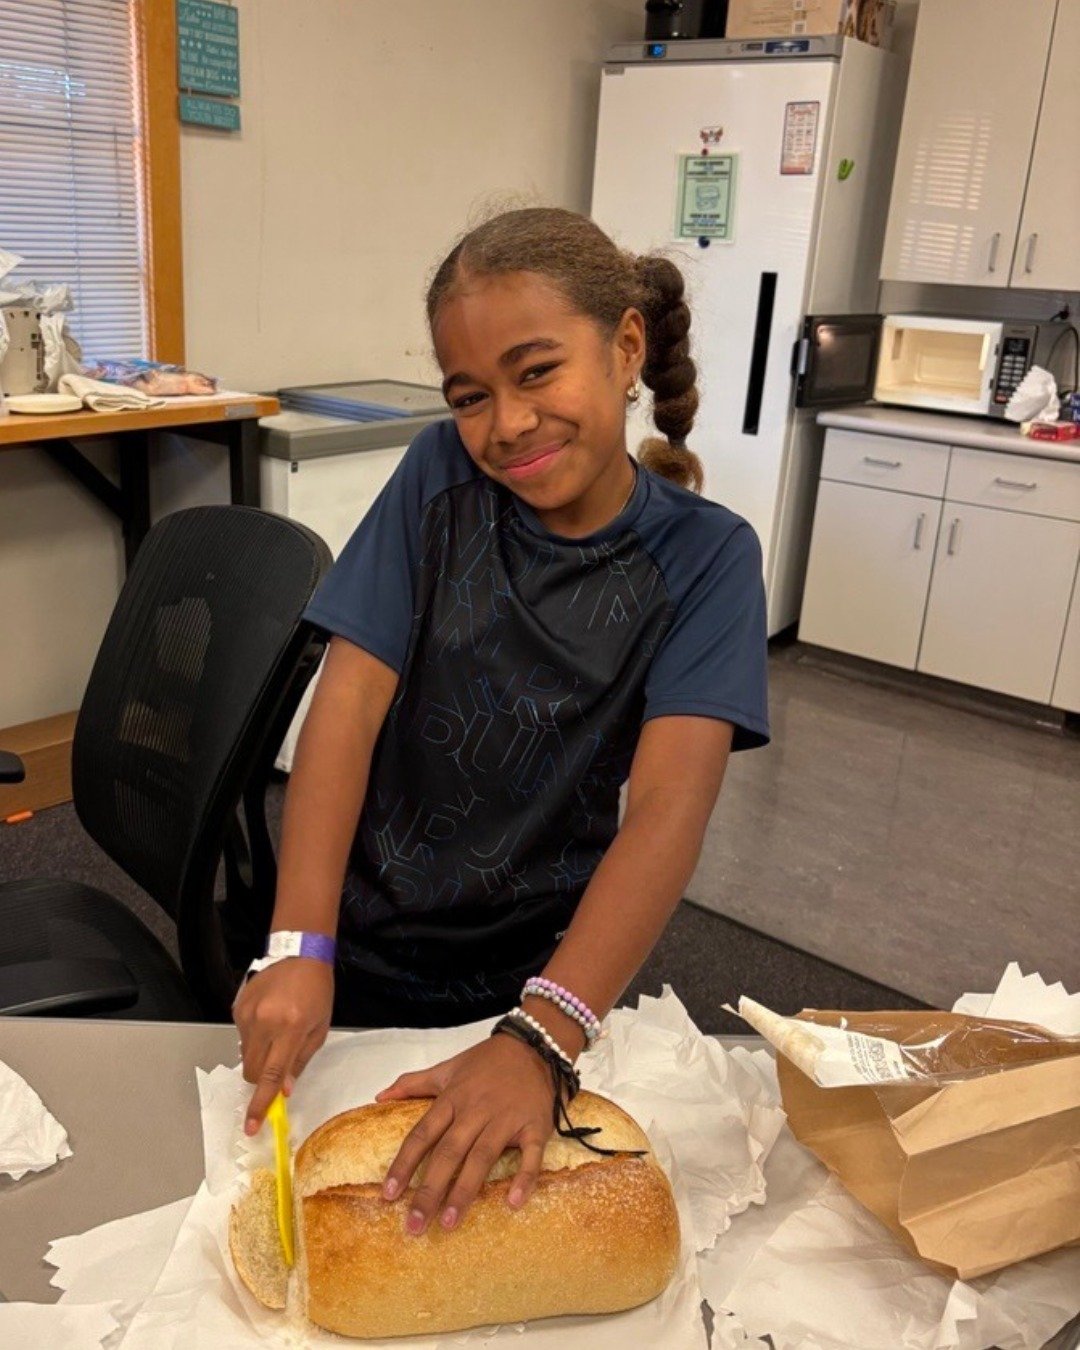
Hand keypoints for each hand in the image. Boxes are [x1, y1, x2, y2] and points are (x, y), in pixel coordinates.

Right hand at [233, 958, 333, 1134]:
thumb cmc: (316, 990)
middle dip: (262, 1081)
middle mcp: (265, 1022)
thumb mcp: (320, 1028)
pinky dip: (255, 1039)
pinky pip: (242, 1037)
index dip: (260, 1104)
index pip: (271, 1076)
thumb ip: (299, 1060)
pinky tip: (269, 1020)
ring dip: (260, 1057)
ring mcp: (248, 1014)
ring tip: (277, 1034)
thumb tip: (283, 1089)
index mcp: (290, 1028)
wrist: (299, 953)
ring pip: (245, 1056)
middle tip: (275, 1072)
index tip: (251, 1125)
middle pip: (252, 1071)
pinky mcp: (238, 1008)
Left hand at [375, 1035, 553, 1234]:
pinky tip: (513, 1203)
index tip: (388, 1194)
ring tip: (448, 1222)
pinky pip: (531, 1156)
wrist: (535, 1044)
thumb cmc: (488, 1061)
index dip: (404, 1164)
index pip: (423, 1134)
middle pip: (448, 1153)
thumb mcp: (449, 1068)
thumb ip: (414, 1083)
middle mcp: (476, 1110)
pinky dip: (524, 1178)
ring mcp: (507, 1120)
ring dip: (465, 1191)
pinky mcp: (535, 1127)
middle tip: (415, 1225)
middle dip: (429, 1190)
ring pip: (482, 1158)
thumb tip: (379, 1097)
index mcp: (453, 1098)